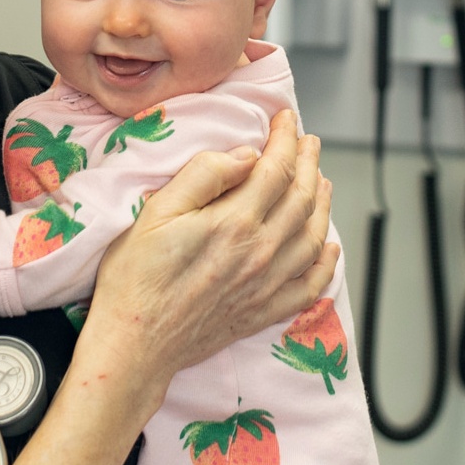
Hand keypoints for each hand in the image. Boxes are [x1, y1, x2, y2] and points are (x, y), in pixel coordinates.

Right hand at [90, 111, 337, 380]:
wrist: (134, 344)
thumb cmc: (135, 278)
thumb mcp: (157, 212)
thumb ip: (204, 176)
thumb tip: (246, 155)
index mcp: (234, 223)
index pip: (276, 169)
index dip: (286, 140)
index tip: (286, 120)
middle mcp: (260, 253)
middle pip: (301, 198)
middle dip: (308, 163)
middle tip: (308, 142)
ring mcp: (266, 285)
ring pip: (312, 236)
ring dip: (322, 203)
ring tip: (321, 181)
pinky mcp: (263, 312)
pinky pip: (310, 286)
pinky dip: (326, 264)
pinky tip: (329, 248)